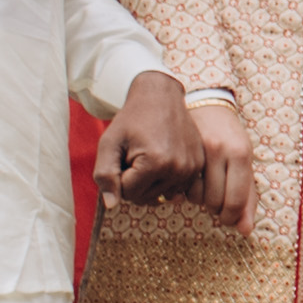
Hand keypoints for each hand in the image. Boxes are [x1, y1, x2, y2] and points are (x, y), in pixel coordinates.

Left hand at [92, 70, 219, 215]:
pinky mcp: (198, 167)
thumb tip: (112, 205)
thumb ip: (105, 175)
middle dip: (134, 182)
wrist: (160, 97)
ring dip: (149, 182)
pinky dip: (164, 179)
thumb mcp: (109, 143)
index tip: (123, 155)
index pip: (127, 194)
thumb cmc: (131, 120)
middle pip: (145, 197)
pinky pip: (174, 189)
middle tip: (135, 155)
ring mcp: (191, 169)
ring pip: (160, 195)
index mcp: (156, 163)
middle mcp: (178, 169)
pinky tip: (162, 158)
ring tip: (148, 155)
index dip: (119, 177)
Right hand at [186, 93, 254, 230]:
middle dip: (216, 210)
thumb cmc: (231, 137)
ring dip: (201, 200)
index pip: (235, 200)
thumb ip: (248, 196)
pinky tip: (193, 183)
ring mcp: (196, 150)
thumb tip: (246, 230)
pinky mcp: (179, 152)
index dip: (232, 217)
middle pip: (214, 202)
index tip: (229, 219)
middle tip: (217, 203)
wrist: (207, 104)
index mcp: (240, 153)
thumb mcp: (245, 162)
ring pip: (195, 196)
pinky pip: (182, 185)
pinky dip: (187, 191)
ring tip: (206, 189)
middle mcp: (218, 150)